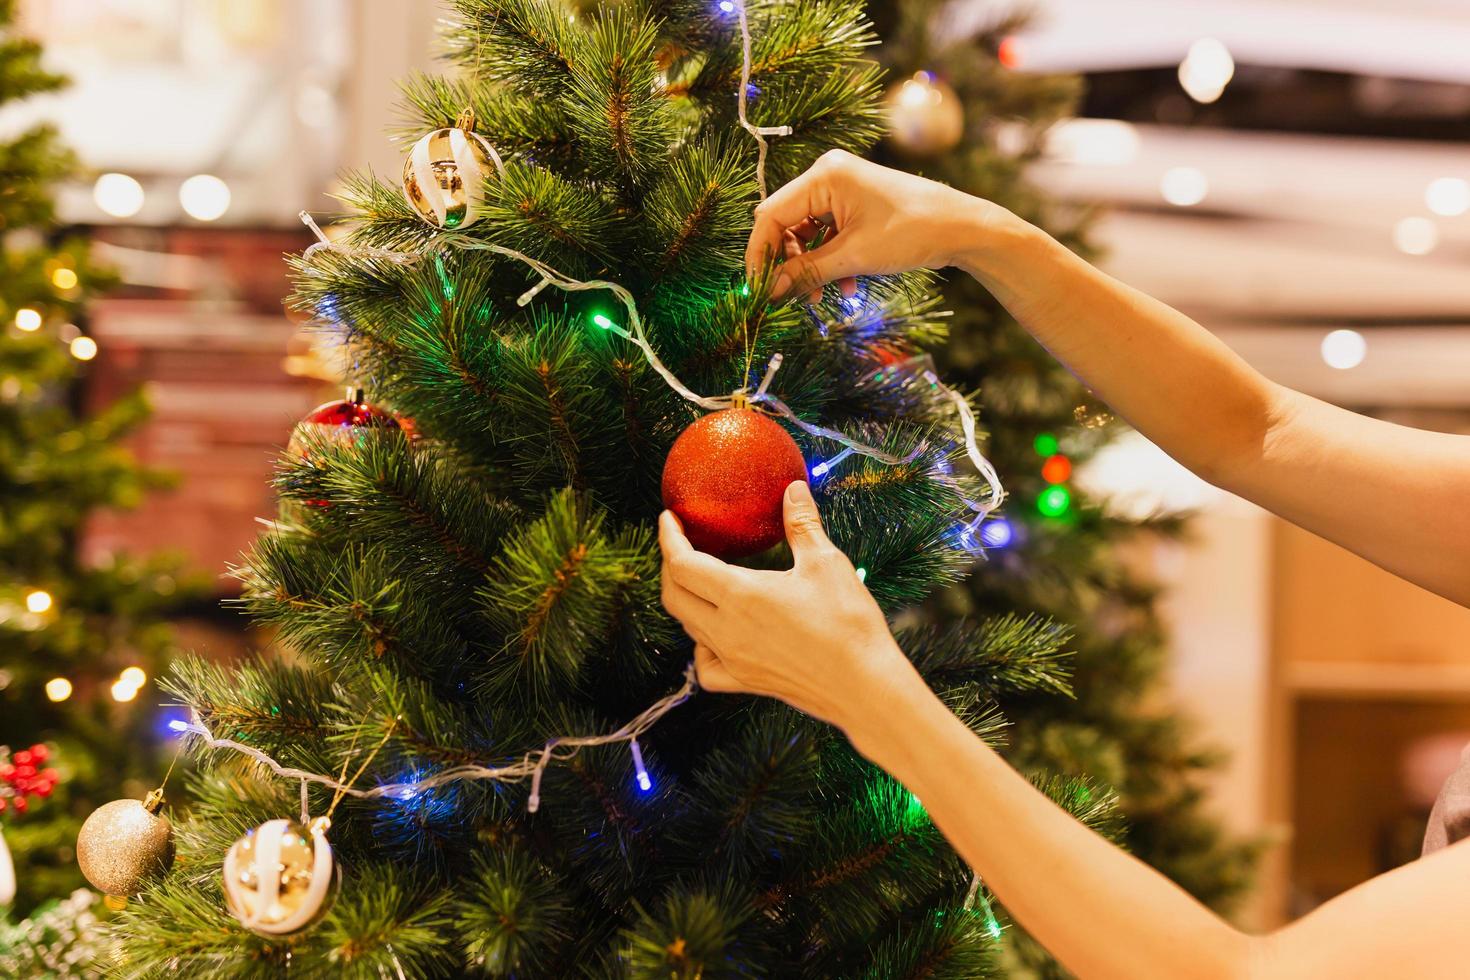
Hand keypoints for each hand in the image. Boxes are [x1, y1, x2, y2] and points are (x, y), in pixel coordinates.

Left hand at [658, 480, 912, 731]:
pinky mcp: (745, 681)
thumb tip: (793, 488)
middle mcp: (726, 630)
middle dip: (670, 566)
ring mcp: (733, 659)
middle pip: (673, 596)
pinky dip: (701, 645)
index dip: (669, 537)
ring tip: (699, 580)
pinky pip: (705, 666)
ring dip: (684, 599)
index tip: (668, 518)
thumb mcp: (826, 563)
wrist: (864, 686)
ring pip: (688, 627)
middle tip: (680, 544)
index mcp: (740, 595)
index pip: (682, 563)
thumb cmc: (847, 623)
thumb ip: (802, 523)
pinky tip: (717, 635)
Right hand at [745, 149, 1005, 302]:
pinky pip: (826, 233)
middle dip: (787, 263)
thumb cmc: (911, 232)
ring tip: (819, 297)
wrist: (960, 227)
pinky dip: (829, 259)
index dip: (761, 254)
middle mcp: (828, 174)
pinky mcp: (853, 202)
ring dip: (809, 267)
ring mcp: (841, 187)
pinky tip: (846, 285)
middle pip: (785, 224)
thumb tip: (770, 291)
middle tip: (789, 298)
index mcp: (824, 176)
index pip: (771, 215)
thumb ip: (806, 272)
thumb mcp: (853, 257)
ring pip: (805, 233)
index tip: (759, 289)